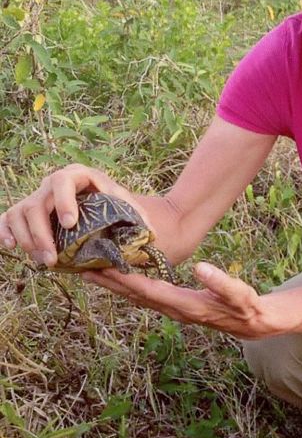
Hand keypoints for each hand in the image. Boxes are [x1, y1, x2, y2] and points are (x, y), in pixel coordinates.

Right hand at [0, 164, 144, 266]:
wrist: (110, 209)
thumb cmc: (121, 208)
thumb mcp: (132, 209)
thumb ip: (141, 220)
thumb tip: (150, 236)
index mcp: (79, 176)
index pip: (63, 181)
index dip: (63, 201)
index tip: (71, 224)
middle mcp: (53, 184)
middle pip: (37, 203)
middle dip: (42, 233)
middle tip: (53, 259)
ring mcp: (39, 198)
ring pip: (20, 213)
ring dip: (27, 239)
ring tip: (45, 261)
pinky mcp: (29, 214)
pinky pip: (9, 218)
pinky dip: (4, 230)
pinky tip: (9, 246)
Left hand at [82, 261, 274, 338]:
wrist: (251, 324)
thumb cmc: (246, 307)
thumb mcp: (239, 294)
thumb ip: (220, 282)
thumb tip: (200, 267)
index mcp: (186, 305)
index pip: (149, 291)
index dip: (126, 280)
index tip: (105, 267)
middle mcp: (174, 310)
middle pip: (135, 296)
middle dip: (110, 283)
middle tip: (83, 268)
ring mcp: (172, 310)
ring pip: (137, 297)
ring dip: (114, 286)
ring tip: (92, 271)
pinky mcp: (174, 306)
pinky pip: (145, 296)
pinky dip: (128, 286)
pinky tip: (118, 277)